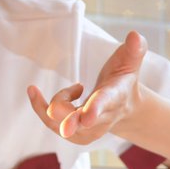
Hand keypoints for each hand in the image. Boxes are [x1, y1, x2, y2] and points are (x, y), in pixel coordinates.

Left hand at [28, 31, 147, 145]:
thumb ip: (133, 50)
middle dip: (70, 121)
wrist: (125, 107)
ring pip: (61, 122)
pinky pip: (51, 123)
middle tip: (55, 116)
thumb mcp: (130, 63)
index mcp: (115, 98)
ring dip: (56, 101)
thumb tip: (135, 35)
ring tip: (74, 87)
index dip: (95, 109)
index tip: (87, 118)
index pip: (105, 103)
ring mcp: (88, 129)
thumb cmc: (123, 80)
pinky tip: (35, 92)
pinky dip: (40, 108)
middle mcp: (102, 118)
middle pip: (82, 123)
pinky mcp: (75, 133)